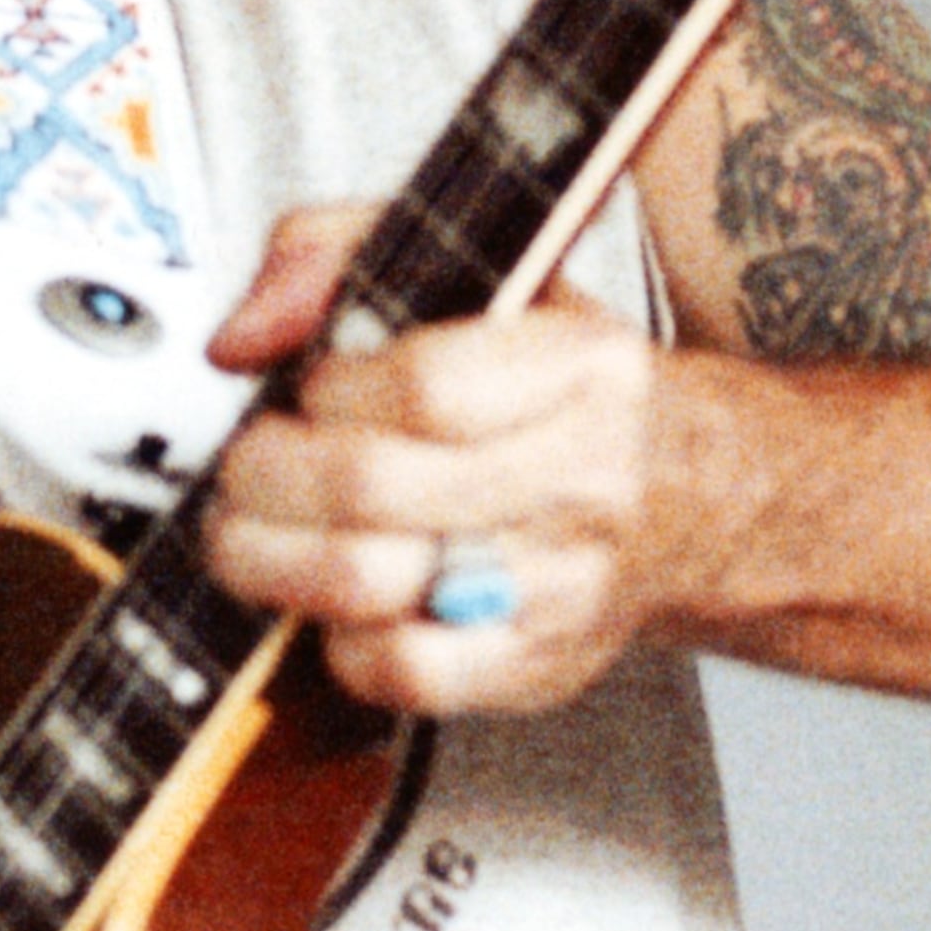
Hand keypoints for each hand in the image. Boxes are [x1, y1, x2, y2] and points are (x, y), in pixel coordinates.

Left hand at [201, 203, 674, 714]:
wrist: (688, 495)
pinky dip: (336, 641)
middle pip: (373, 486)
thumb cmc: (560, 388)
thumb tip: (242, 338)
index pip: (423, 385)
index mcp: (580, 367)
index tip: (310, 389)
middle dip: (265, 476)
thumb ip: (342, 255)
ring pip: (370, 585)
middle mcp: (583, 478)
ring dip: (271, 559)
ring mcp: (560, 585)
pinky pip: (402, 674)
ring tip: (254, 534)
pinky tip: (333, 603)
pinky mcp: (533, 666)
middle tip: (248, 469)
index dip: (330, 389)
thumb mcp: (480, 270)